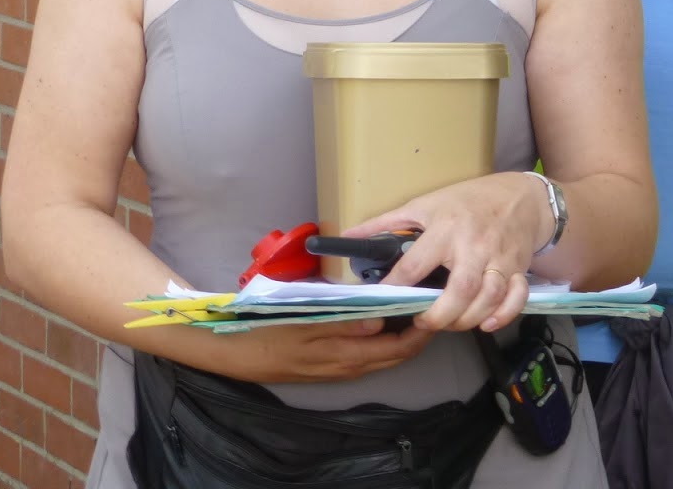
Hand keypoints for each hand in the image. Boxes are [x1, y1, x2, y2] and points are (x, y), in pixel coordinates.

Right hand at [220, 313, 432, 383]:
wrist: (238, 355)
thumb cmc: (270, 333)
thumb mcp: (305, 322)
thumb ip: (344, 322)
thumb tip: (381, 321)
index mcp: (347, 356)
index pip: (398, 350)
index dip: (421, 331)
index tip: (434, 305)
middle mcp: (350, 368)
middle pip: (396, 356)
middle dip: (418, 334)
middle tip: (429, 302)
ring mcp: (340, 369)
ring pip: (383, 357)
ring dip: (401, 337)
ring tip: (411, 306)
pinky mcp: (331, 366)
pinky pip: (368, 357)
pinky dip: (383, 340)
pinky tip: (382, 318)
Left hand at [346, 172, 555, 334]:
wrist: (520, 195)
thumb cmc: (467, 201)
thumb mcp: (424, 205)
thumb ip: (385, 223)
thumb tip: (349, 237)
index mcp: (445, 228)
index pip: (416, 264)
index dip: (397, 286)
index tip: (384, 299)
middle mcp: (473, 245)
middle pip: (461, 289)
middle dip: (440, 315)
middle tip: (424, 322)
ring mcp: (499, 258)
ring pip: (488, 298)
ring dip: (468, 319)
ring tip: (450, 322)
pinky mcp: (518, 268)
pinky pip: (517, 298)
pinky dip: (503, 315)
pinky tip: (486, 322)